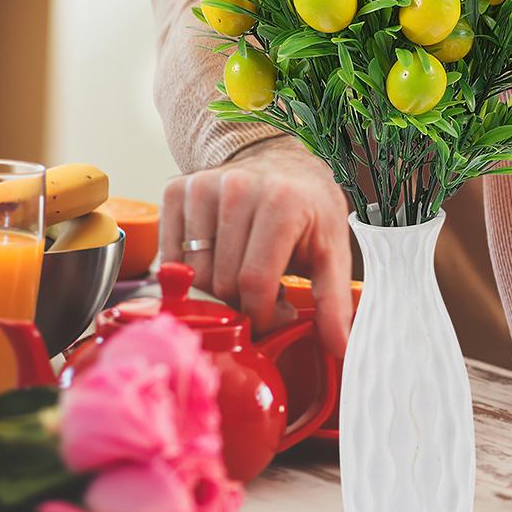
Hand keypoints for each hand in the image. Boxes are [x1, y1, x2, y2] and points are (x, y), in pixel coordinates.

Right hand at [160, 136, 353, 358]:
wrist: (283, 163)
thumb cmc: (309, 208)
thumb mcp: (332, 251)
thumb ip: (335, 301)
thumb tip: (340, 348)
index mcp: (281, 202)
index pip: (254, 282)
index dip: (263, 315)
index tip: (277, 317)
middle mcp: (238, 187)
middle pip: (222, 281)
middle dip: (243, 301)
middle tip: (265, 290)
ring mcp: (203, 185)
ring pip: (194, 272)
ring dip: (217, 287)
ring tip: (245, 271)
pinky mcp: (178, 188)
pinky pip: (171, 254)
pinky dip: (192, 268)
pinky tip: (220, 257)